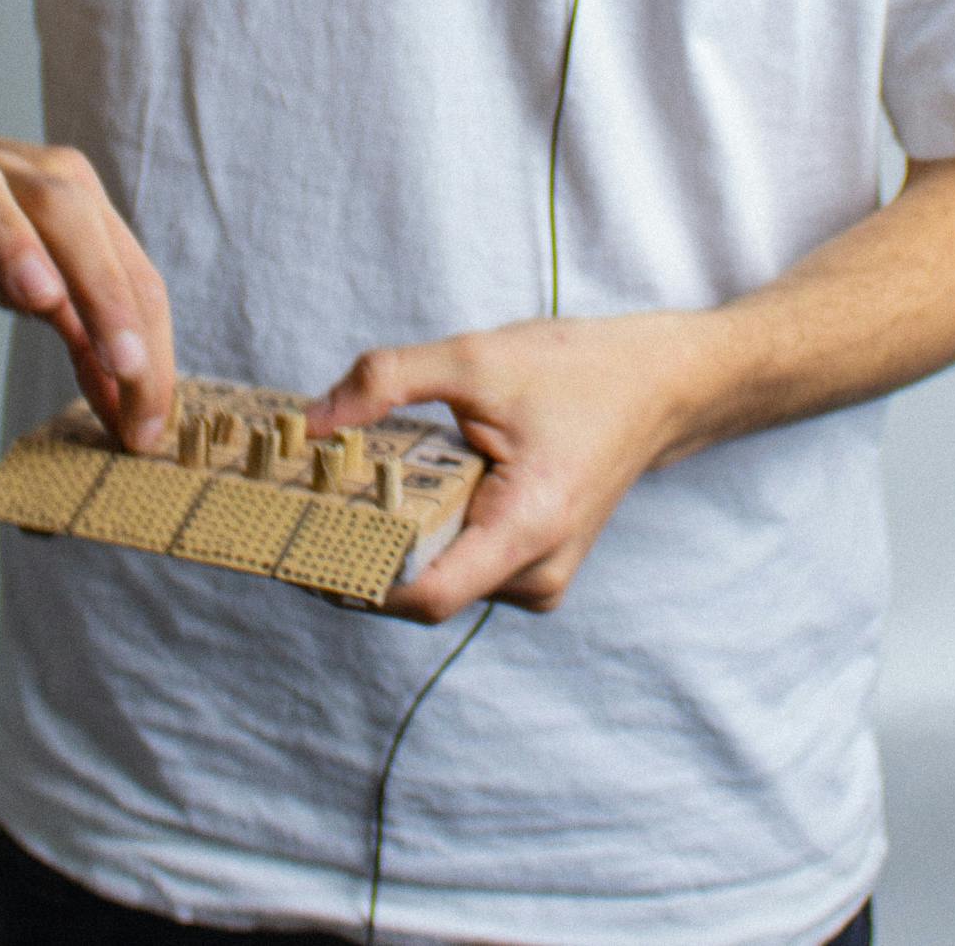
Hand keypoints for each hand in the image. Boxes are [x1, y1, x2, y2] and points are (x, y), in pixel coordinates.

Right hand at [0, 81, 173, 448]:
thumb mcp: (33, 268)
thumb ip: (81, 324)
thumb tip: (126, 400)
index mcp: (70, 191)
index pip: (126, 268)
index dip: (148, 344)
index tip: (150, 423)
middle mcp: (17, 175)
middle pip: (72, 221)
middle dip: (105, 296)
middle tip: (128, 368)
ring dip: (18, 247)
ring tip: (45, 301)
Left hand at [304, 311, 706, 623]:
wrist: (658, 386)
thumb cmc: (578, 372)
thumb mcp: (478, 358)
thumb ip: (389, 380)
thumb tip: (312, 418)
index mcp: (528, 530)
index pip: (424, 595)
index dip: (353, 577)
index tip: (296, 544)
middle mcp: (535, 574)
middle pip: (421, 590)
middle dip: (359, 552)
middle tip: (296, 508)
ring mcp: (537, 578)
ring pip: (437, 579)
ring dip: (388, 543)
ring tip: (335, 494)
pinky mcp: (531, 567)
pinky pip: (459, 565)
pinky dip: (421, 535)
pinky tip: (392, 495)